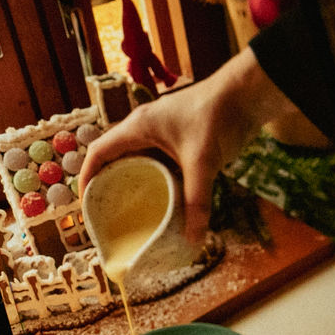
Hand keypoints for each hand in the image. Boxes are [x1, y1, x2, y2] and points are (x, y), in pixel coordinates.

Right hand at [78, 47, 322, 238]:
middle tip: (110, 213)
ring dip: (136, 183)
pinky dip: (158, 180)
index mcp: (138, 127)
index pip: (100, 151)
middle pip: (117, 158)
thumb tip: (194, 240)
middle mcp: (145, 129)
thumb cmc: (217, 116)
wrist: (248, 93)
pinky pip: (160, 162)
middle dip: (111, 184)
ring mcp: (163, 133)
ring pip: (140, 161)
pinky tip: (165, 200)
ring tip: (134, 212)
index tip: (86, 202)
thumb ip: (197, 201)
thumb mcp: (203, 162)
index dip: (88, 175)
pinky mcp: (181, 139)